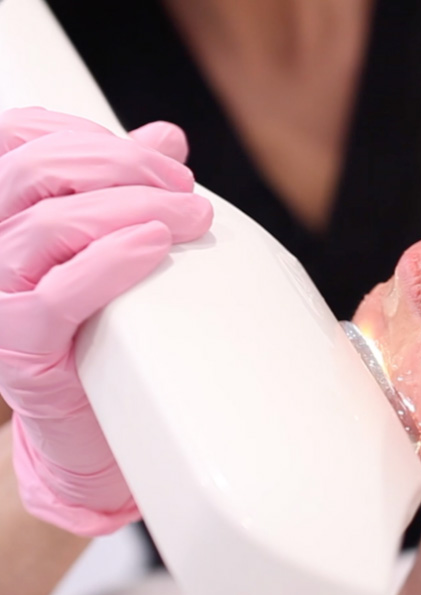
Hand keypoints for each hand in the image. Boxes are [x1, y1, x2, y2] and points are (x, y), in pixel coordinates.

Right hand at [0, 108, 212, 535]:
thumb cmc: (101, 325)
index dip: (88, 134)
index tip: (164, 156)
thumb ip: (124, 189)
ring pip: (48, 225)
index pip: (18, 139)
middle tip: (187, 187)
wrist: (91, 424)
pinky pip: (57, 295)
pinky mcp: (19, 350)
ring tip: (193, 216)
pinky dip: (109, 262)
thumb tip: (167, 135)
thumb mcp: (109, 246)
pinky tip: (155, 246)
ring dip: (131, 207)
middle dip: (120, 164)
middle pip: (33, 171)